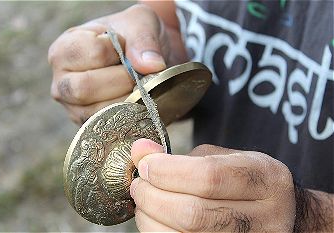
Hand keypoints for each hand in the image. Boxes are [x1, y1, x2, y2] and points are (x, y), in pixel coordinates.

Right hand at [48, 4, 169, 124]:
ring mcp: (74, 108)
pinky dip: (128, 118)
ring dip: (126, 101)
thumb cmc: (131, 38)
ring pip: (96, 113)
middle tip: (136, 74)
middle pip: (83, 89)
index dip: (116, 51)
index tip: (125, 47)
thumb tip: (152, 66)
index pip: (90, 53)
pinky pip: (108, 130)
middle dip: (121, 81)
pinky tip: (138, 105)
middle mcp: (61, 83)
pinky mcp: (90, 126)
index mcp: (64, 50)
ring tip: (138, 88)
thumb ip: (144, 40)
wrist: (139, 60)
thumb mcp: (139, 24)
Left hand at [130, 139, 295, 231]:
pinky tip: (155, 219)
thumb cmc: (243, 182)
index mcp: (266, 179)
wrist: (276, 213)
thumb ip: (181, 157)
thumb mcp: (223, 159)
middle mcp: (266, 217)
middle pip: (194, 214)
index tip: (145, 165)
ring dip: (151, 219)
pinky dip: (158, 232)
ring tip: (145, 202)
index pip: (209, 177)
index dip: (167, 171)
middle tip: (139, 185)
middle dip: (153, 197)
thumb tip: (140, 150)